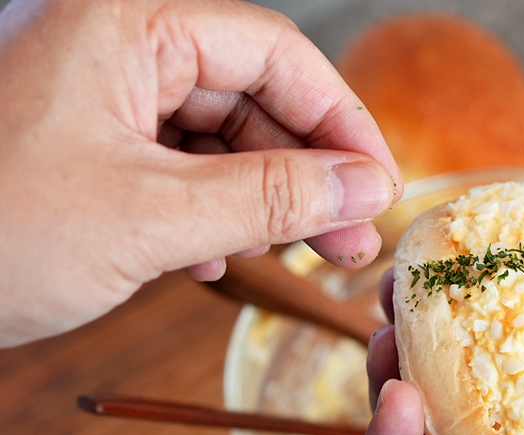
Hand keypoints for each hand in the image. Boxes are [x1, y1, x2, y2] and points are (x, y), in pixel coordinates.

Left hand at [0, 0, 401, 346]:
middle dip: (307, 173)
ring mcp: (96, 93)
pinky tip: (213, 261)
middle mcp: (114, 43)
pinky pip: (173, 163)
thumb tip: (365, 189)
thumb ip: (272, 198)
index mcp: (126, 22)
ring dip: (261, 201)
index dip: (341, 123)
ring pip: (216, 135)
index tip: (378, 188)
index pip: (275, 55)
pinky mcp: (83, 140)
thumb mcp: (152, 217)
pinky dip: (206, 212)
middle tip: (349, 240)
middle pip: (251, 95)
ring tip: (296, 258)